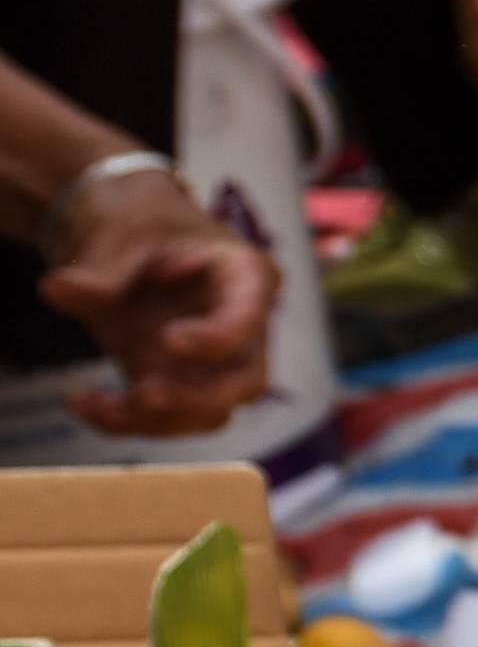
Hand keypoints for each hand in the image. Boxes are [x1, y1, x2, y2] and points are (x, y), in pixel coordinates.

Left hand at [43, 169, 275, 436]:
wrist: (122, 241)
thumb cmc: (139, 225)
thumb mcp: (120, 234)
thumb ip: (99, 268)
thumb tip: (58, 289)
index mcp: (245, 276)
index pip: (251, 317)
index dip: (219, 338)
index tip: (169, 340)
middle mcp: (242, 326)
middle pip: (247, 381)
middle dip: (198, 398)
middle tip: (146, 394)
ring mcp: (214, 361)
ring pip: (211, 412)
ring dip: (157, 420)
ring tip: (95, 404)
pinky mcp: (180, 382)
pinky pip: (168, 419)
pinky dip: (126, 422)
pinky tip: (83, 402)